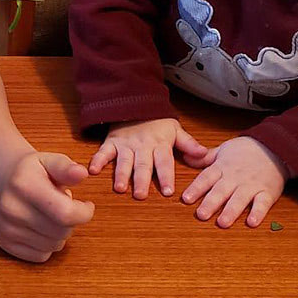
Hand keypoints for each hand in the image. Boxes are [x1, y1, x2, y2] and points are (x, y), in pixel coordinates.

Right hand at [0, 151, 94, 262]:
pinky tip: (40, 227)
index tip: (87, 206)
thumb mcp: (51, 161)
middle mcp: (12, 208)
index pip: (65, 213)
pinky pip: (41, 256)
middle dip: (71, 221)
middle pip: (62, 231)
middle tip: (63, 206)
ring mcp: (6, 227)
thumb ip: (66, 168)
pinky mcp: (4, 242)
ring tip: (50, 215)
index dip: (84, 213)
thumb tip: (81, 173)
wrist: (4, 178)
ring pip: (53, 246)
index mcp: (24, 185)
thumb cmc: (33, 170)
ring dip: (59, 234)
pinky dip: (47, 245)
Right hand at [90, 118, 208, 198]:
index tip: (167, 191)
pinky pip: (103, 152)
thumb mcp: (175, 130)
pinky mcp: (111, 142)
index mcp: (159, 143)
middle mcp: (142, 145)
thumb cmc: (157, 121)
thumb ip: (189, 144)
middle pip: (143, 165)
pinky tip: (93, 171)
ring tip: (120, 188)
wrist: (135, 102)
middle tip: (141, 196)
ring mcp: (125, 144)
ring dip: (121, 174)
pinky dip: (98, 160)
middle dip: (141, 180)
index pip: (164, 162)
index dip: (165, 176)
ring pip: (124, 161)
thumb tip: (205, 155)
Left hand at [181, 136, 286, 227]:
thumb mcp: (223, 150)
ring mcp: (252, 185)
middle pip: (221, 191)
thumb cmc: (246, 150)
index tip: (186, 199)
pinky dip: (258, 213)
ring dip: (231, 211)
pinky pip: (262, 203)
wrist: (274, 146)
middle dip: (210, 203)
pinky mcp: (267, 191)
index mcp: (222, 167)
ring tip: (222, 223)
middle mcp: (235, 177)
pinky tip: (252, 223)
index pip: (206, 178)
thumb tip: (185, 158)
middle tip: (201, 215)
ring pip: (239, 199)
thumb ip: (204, 158)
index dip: (196, 188)